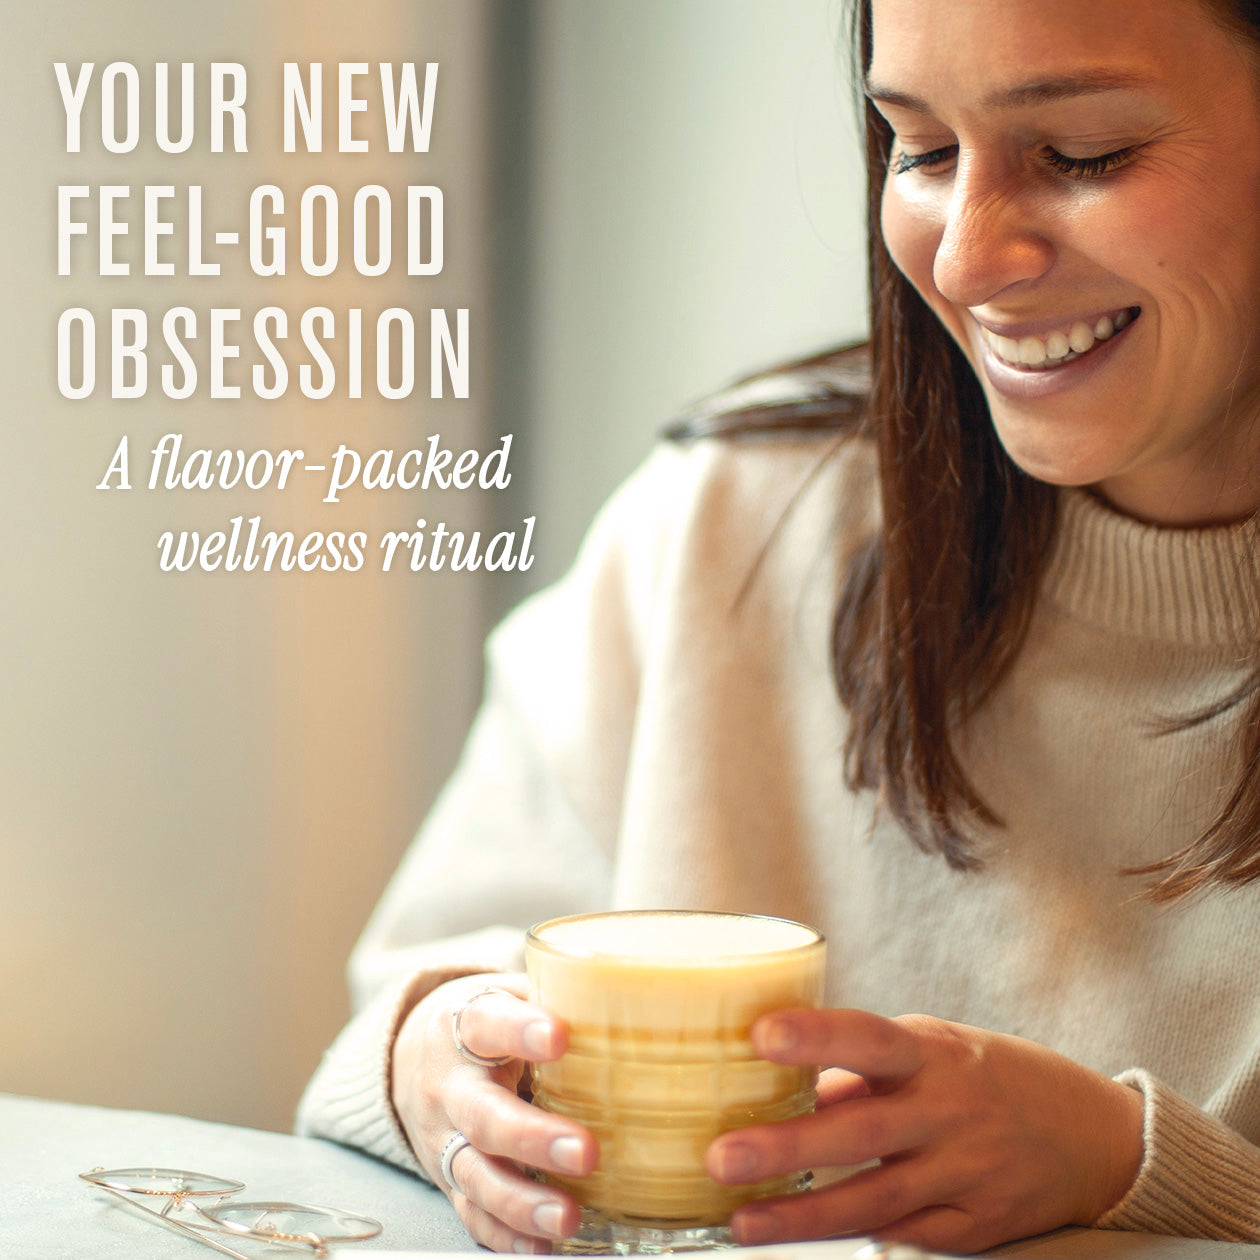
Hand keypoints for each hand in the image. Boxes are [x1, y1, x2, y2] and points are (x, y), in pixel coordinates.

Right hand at [391, 974, 596, 1251]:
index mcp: (465, 1026)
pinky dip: (507, 1235)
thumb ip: (558, 995)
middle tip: (585, 1151)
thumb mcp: (508, 994)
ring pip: (477, 1176)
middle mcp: (450, 1086)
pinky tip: (543, 1246)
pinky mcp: (450, 1181)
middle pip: (484, 1116)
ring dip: (523, 1202)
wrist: (415, 1057)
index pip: (488, 1023)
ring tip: (569, 1216)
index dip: (520, 1030)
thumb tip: (636, 992)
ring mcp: (446, 1139)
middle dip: (533, 1139)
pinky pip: (473, 1214)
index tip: (559, 1036)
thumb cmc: (487, 1023)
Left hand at [707, 1008, 1144, 1252]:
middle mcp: (948, 1112)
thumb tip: (786, 1084)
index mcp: (932, 1053)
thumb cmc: (989, 1077)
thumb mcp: (933, 1048)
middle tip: (722, 1156)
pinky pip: (905, 1236)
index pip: (867, 1038)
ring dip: (802, 1217)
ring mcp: (965, 1174)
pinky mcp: (977, 1227)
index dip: (815, 1036)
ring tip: (741, 1222)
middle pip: (861, 1132)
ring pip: (874, 1201)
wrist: (1096, 1135)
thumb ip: (863, 1069)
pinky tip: (800, 1240)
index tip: (760, 1037)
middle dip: (787, 1149)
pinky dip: (854, 1237)